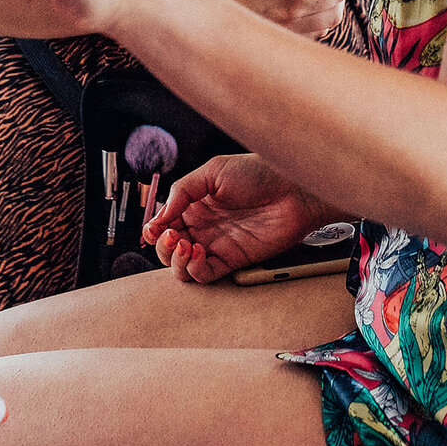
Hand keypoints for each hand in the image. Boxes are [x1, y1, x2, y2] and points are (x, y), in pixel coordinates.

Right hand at [142, 153, 334, 283]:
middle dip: (161, 245)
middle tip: (170, 236)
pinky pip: (204, 274)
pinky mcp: (232, 260)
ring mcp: (216, 244)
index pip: (164, 223)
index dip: (153, 228)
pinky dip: (193, 268)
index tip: (154, 227)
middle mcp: (203, 227)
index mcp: (195, 204)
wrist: (292, 189)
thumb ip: (183, 191)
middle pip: (168, 247)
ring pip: (181, 266)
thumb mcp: (213, 171)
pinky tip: (196, 252)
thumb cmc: (258, 173)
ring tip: (183, 244)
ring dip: (173, 260)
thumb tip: (160, 215)